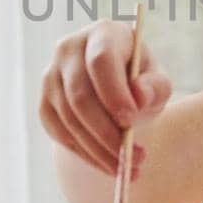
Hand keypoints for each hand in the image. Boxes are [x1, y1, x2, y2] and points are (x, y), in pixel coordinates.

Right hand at [39, 19, 171, 176]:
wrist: (117, 92)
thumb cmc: (141, 81)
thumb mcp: (157, 81)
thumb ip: (154, 86)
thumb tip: (139, 96)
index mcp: (102, 34)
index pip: (101, 60)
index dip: (114, 92)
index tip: (131, 120)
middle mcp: (69, 50)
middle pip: (80, 95)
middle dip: (107, 131)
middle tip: (133, 157)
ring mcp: (51, 77)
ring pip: (70, 120)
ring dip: (99, 150)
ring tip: (128, 169)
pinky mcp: (45, 105)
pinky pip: (62, 135)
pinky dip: (87, 155)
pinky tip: (110, 166)